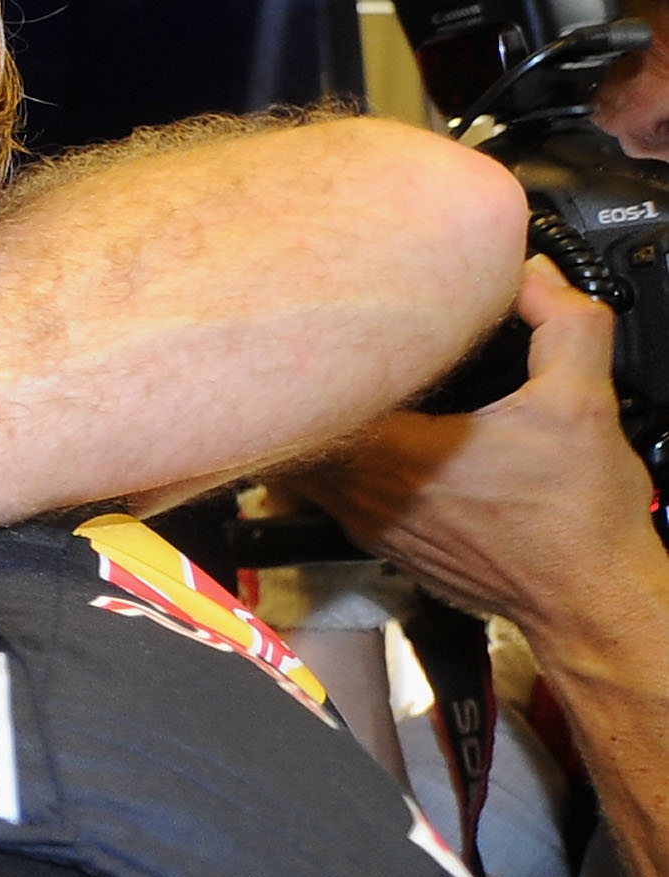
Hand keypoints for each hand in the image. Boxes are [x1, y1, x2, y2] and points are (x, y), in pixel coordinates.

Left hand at [294, 261, 659, 642]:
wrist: (586, 599)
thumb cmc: (578, 520)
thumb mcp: (584, 404)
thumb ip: (565, 325)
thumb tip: (537, 277)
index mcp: (397, 457)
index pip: (308, 403)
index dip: (299, 363)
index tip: (306, 331)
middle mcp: (366, 497)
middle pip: (291, 437)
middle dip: (295, 392)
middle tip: (303, 350)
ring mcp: (369, 526)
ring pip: (307, 469)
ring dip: (315, 428)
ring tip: (327, 386)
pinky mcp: (382, 544)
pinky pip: (333, 495)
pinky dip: (339, 463)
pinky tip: (368, 436)